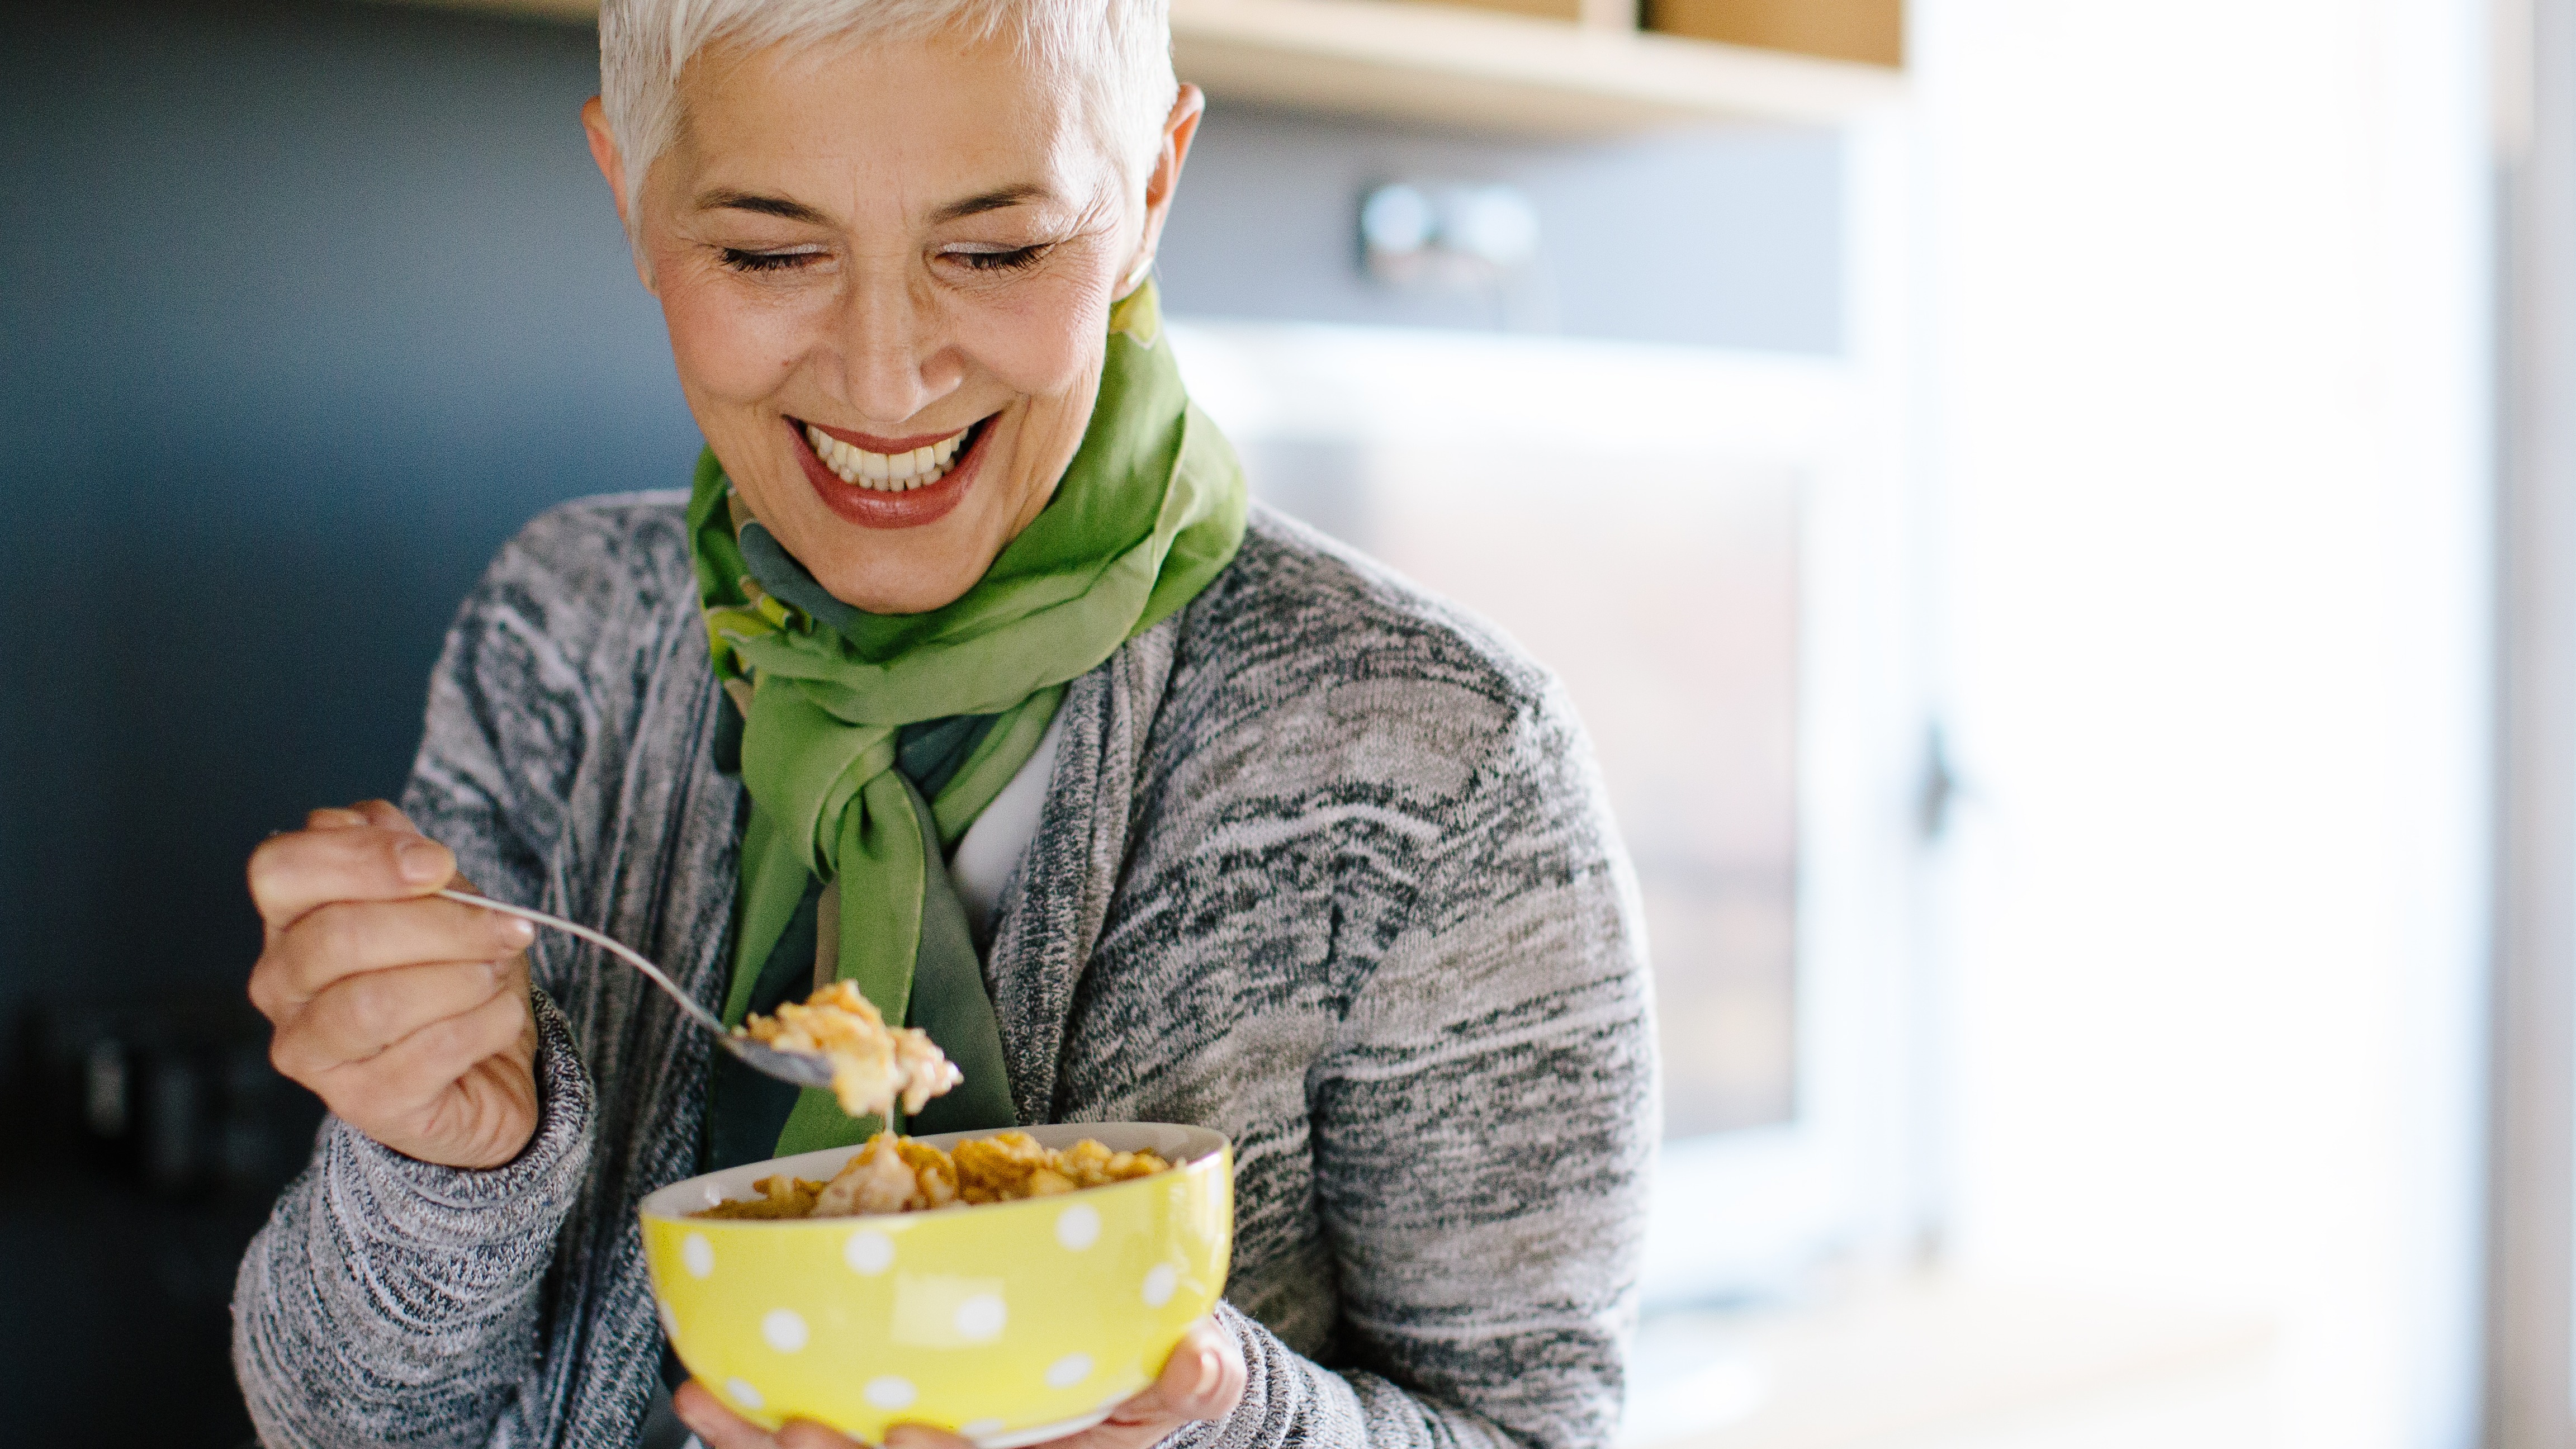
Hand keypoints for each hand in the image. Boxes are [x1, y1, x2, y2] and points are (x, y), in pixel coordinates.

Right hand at [247, 799, 540, 1168]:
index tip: (438, 862)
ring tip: (498, 972)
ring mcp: (312, 1053)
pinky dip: (485, 1024)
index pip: (278, 871)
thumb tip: (379, 826)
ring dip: (461, 978)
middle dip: (442, 925)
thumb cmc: (451, 970)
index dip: (359, 857)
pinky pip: (428, 1055)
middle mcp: (282, 988)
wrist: (487, 1066)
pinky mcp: (362, 1105)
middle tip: (508, 926)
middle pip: (337, 937)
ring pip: (374, 1004)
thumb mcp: (439, 897)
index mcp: (289, 921)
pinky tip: (500, 1014)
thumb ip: (403, 855)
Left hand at [674, 1316, 1246, 1448]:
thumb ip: (1198, 1377)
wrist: (1118, 1376)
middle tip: (794, 1433)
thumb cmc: (1145, 1384)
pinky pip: (791, 1435)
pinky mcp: (863, 1428)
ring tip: (706, 1404)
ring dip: (756, 1445)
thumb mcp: (1190, 1382)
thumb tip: (1201, 1355)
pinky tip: (704, 1392)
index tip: (913, 1436)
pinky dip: (741, 1422)